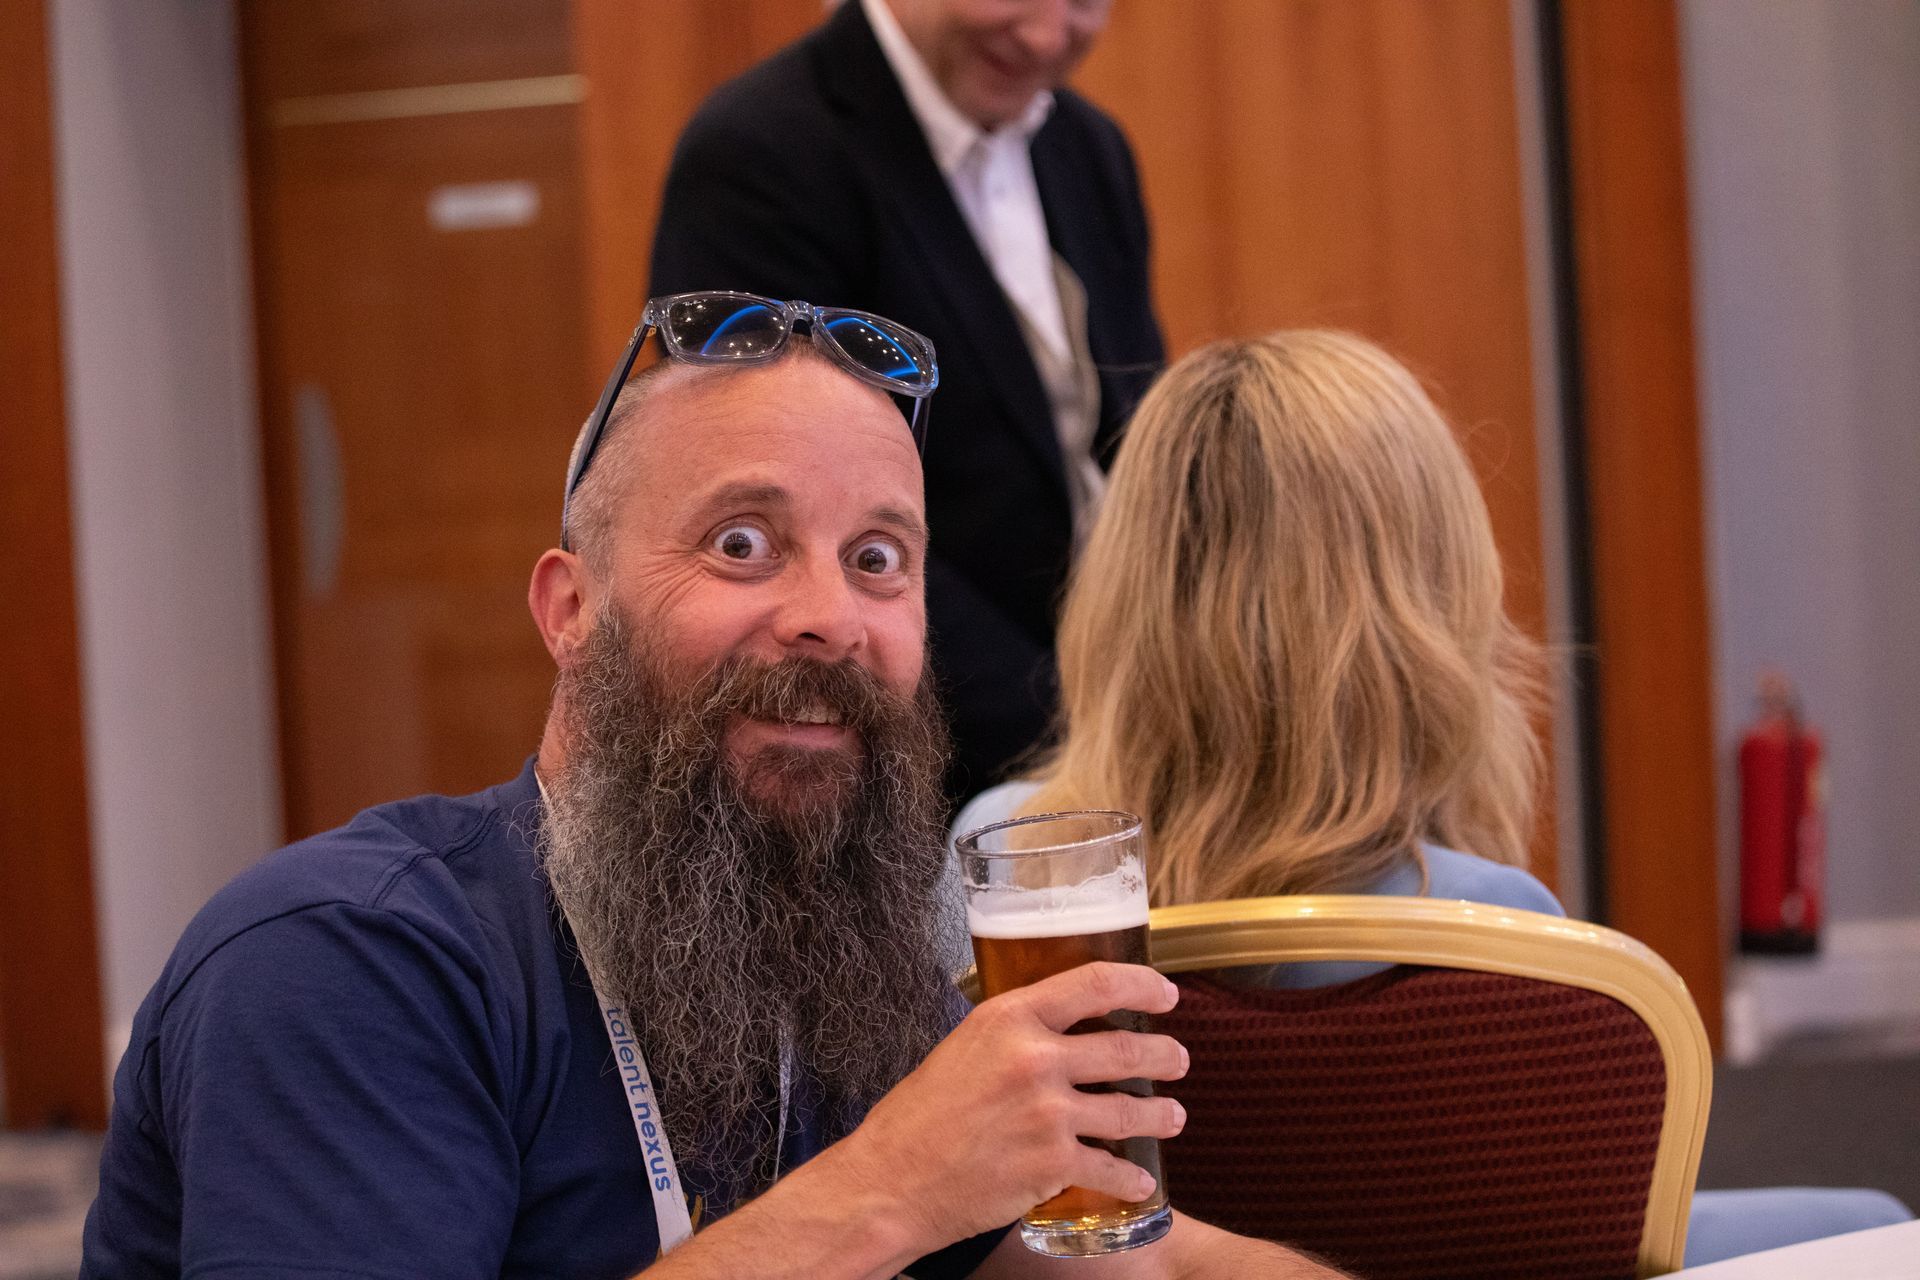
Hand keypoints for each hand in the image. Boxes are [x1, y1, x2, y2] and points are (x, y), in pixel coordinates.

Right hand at [835, 961, 1189, 1251]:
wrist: (892, 1180)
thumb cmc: (918, 1116)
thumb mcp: (964, 1047)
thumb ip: (1013, 1036)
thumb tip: (1053, 1032)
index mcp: (1011, 1018)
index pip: (1096, 983)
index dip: (1143, 985)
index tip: (1166, 994)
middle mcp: (1036, 1059)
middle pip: (1126, 1047)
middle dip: (1165, 1054)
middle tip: (1178, 1058)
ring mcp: (1048, 1113)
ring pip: (1130, 1109)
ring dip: (1162, 1114)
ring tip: (1174, 1116)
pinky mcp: (1052, 1163)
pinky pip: (1111, 1168)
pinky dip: (1131, 1177)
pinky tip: (1140, 1181)